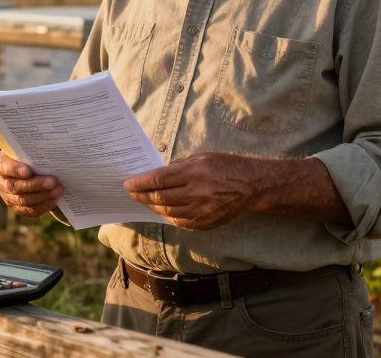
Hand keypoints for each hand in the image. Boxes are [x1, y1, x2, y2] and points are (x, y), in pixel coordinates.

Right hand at [0, 152, 63, 217]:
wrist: (29, 167)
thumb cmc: (28, 154)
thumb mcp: (27, 149)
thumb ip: (32, 151)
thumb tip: (49, 148)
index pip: (3, 167)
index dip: (15, 170)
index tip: (28, 170)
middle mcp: (0, 182)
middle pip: (15, 186)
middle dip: (35, 185)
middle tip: (53, 181)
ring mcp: (8, 197)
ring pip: (23, 200)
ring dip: (42, 196)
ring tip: (58, 190)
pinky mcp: (17, 208)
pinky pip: (29, 211)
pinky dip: (43, 206)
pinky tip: (54, 200)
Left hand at [123, 152, 260, 229]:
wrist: (252, 186)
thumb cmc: (226, 166)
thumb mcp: (202, 157)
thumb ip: (178, 166)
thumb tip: (157, 174)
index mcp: (194, 173)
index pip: (158, 180)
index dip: (139, 183)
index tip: (127, 184)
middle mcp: (196, 193)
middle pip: (159, 198)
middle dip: (141, 195)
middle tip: (130, 192)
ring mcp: (201, 211)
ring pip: (167, 211)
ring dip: (152, 206)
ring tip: (143, 200)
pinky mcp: (205, 223)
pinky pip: (180, 221)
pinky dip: (167, 215)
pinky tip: (161, 210)